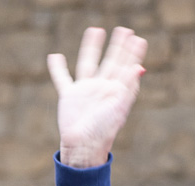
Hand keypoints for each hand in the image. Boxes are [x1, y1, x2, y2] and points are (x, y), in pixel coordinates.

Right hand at [50, 26, 147, 168]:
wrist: (84, 146)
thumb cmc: (104, 131)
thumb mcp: (120, 107)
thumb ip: (128, 86)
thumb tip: (140, 67)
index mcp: (116, 91)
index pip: (126, 67)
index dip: (132, 53)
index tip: (139, 39)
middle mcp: (101, 88)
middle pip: (110, 61)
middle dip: (117, 46)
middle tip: (124, 30)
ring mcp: (85, 90)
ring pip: (88, 63)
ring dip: (91, 47)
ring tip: (96, 30)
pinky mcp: (68, 96)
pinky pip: (62, 79)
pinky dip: (57, 68)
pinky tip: (55, 56)